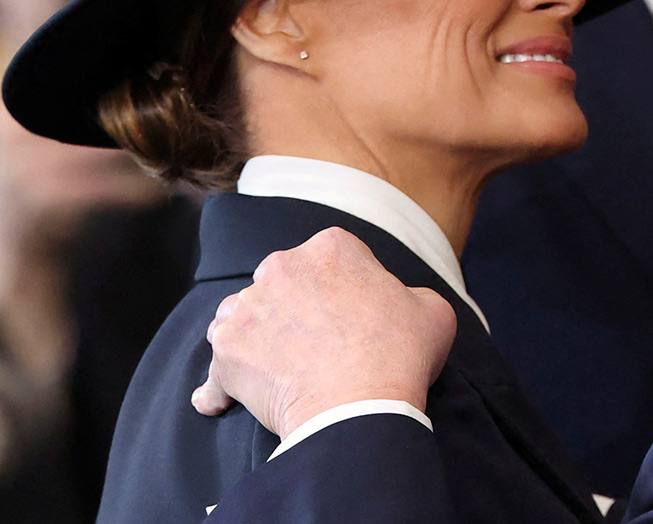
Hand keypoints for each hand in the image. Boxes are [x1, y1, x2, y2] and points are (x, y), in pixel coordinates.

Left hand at [191, 227, 455, 439]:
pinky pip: (215, 372)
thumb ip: (408, 293)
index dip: (341, 286)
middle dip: (289, 307)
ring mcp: (248, 309)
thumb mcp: (431, 309)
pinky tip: (223, 402)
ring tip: (270, 367)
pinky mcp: (227, 353)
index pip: (329, 258)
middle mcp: (282, 267)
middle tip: (312, 342)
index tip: (349, 313)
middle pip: (278, 283)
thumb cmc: (400, 356)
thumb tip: (398, 303)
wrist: (359, 409)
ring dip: (252, 338)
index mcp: (331, 247)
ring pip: (239, 317)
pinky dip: (219, 389)